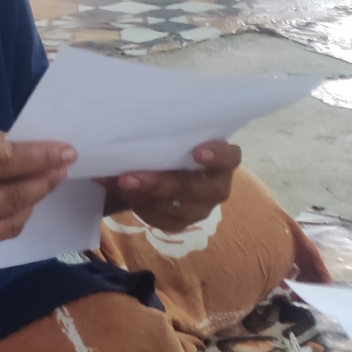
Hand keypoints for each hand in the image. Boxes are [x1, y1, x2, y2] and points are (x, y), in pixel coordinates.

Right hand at [0, 124, 76, 269]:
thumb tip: (18, 147)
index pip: (0, 164)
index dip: (38, 158)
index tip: (66, 151)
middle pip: (8, 198)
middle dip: (43, 182)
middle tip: (62, 169)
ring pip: (4, 226)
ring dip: (29, 205)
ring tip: (41, 187)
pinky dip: (4, 224)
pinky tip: (11, 208)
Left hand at [98, 140, 240, 231]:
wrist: (160, 165)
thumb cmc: (171, 141)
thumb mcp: (169, 134)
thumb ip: (158, 133)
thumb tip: (121, 128)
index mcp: (222, 158)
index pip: (231, 157)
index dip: (218, 156)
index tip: (197, 153)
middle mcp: (217, 186)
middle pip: (200, 190)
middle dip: (163, 184)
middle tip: (129, 177)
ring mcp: (201, 208)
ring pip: (178, 209)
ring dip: (145, 198)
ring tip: (120, 184)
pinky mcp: (182, 222)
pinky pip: (163, 220)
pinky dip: (141, 207)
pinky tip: (125, 194)